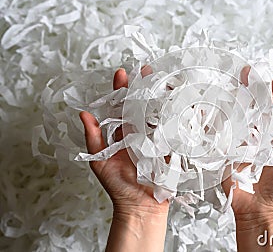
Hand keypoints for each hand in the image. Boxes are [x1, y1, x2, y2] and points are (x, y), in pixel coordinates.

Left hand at [80, 68, 167, 251]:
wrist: (140, 207)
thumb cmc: (118, 186)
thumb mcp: (100, 161)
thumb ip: (93, 138)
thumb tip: (84, 114)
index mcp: (124, 133)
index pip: (122, 106)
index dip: (122, 89)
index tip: (123, 73)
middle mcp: (141, 133)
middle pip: (143, 105)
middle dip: (145, 87)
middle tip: (147, 70)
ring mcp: (157, 139)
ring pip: (160, 114)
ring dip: (163, 97)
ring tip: (165, 81)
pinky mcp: (170, 148)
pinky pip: (176, 130)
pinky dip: (180, 117)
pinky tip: (182, 104)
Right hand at [224, 69, 272, 250]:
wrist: (260, 210)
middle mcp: (259, 138)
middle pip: (256, 110)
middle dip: (252, 91)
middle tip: (248, 73)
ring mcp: (242, 144)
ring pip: (240, 119)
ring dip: (236, 101)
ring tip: (234, 84)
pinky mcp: (227, 153)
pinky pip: (224, 135)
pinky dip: (220, 121)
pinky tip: (217, 107)